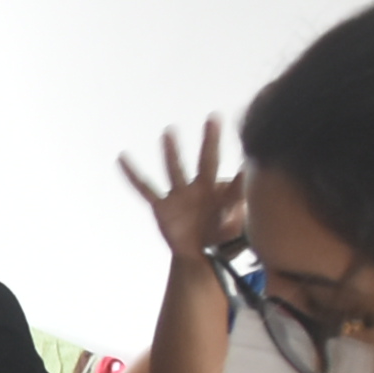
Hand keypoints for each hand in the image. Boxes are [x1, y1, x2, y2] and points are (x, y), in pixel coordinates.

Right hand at [118, 120, 246, 258]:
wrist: (199, 255)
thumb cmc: (223, 239)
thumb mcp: (237, 231)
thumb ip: (239, 216)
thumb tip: (242, 203)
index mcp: (224, 196)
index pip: (236, 181)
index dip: (243, 172)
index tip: (251, 153)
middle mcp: (202, 190)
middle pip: (207, 161)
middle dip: (210, 141)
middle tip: (215, 118)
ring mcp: (181, 196)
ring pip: (175, 170)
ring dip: (171, 152)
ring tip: (169, 131)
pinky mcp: (162, 206)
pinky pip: (145, 188)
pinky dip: (132, 174)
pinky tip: (122, 158)